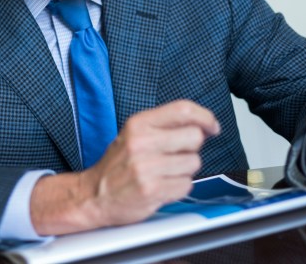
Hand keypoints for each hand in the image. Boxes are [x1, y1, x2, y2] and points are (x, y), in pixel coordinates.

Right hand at [30, 100, 219, 234]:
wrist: (93, 195)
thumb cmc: (117, 165)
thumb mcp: (134, 134)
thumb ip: (164, 126)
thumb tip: (202, 125)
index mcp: (139, 124)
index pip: (183, 110)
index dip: (205, 117)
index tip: (212, 126)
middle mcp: (142, 142)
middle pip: (194, 137)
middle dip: (192, 148)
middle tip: (176, 155)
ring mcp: (146, 167)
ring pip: (193, 163)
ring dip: (184, 170)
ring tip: (164, 173)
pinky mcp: (152, 189)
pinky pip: (186, 185)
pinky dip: (178, 187)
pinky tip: (162, 186)